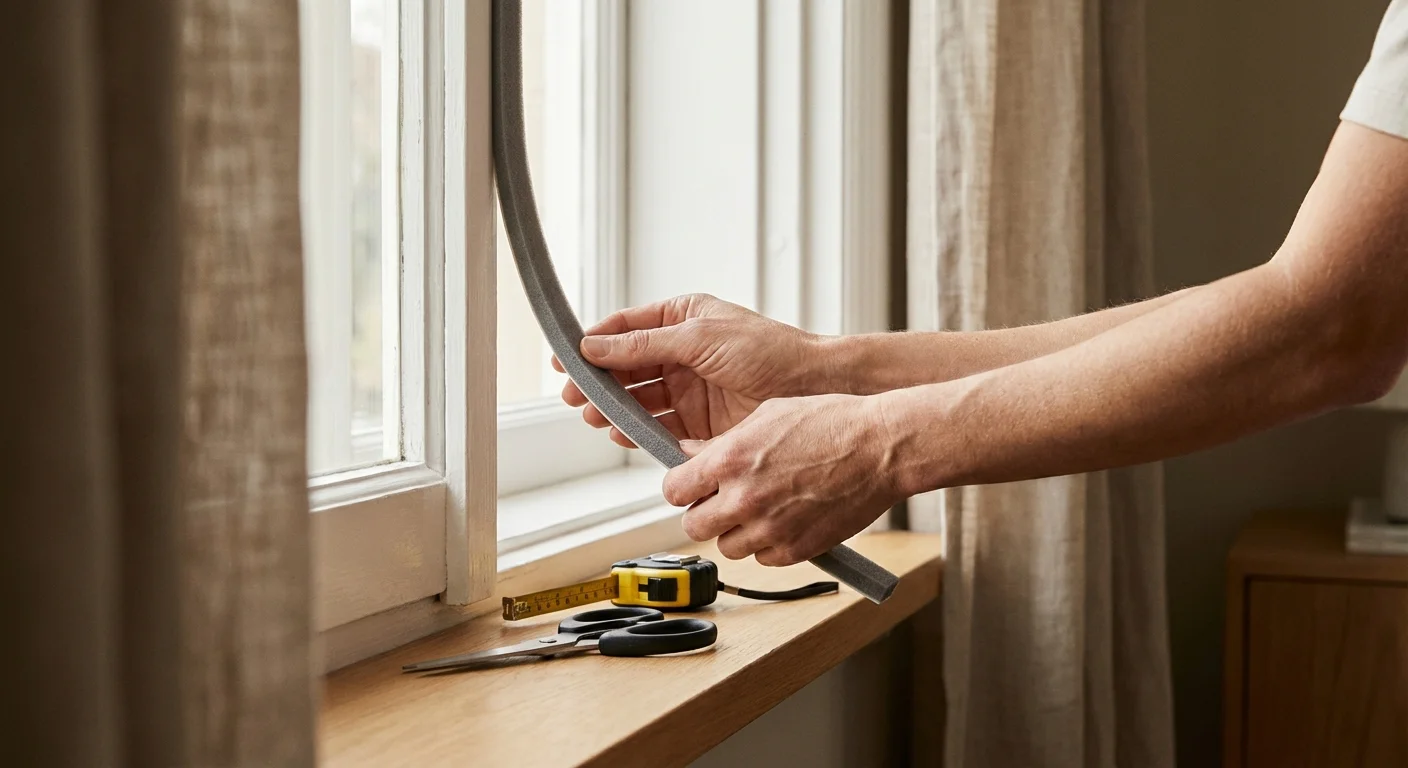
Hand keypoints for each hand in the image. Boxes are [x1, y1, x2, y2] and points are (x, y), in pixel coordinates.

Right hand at [556, 293, 830, 446]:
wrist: (812, 386)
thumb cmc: (768, 350)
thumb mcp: (699, 337)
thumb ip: (644, 343)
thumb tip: (595, 346)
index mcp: (682, 319)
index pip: (625, 329)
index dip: (592, 343)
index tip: (565, 358)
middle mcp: (681, 352)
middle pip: (625, 366)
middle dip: (598, 381)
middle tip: (574, 397)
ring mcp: (689, 387)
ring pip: (637, 398)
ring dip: (613, 407)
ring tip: (594, 416)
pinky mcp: (698, 420)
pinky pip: (657, 426)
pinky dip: (636, 430)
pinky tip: (621, 433)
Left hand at [662, 393, 903, 565]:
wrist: (881, 448)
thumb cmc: (832, 423)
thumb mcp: (767, 415)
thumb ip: (723, 441)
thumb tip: (690, 454)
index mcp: (730, 459)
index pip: (674, 490)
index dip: (682, 488)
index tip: (691, 486)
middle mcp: (743, 497)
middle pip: (693, 526)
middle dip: (704, 512)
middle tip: (723, 500)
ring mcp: (769, 528)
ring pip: (726, 547)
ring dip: (736, 531)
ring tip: (760, 509)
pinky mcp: (795, 549)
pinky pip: (762, 559)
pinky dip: (768, 545)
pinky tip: (784, 520)